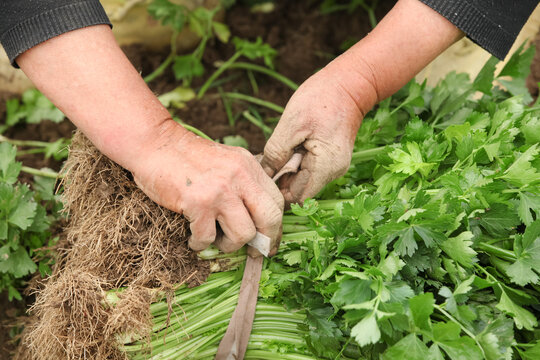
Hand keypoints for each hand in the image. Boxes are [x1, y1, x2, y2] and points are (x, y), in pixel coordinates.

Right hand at [132, 120, 283, 254]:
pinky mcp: (198, 203)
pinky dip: (199, 244)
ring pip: (243, 234)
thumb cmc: (188, 157)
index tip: (269, 241)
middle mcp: (239, 176)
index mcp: (249, 166)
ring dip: (229, 245)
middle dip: (264, 242)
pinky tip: (193, 238)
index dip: (276, 227)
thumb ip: (244, 183)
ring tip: (215, 239)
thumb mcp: (227, 161)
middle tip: (254, 253)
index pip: (277, 201)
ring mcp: (220, 190)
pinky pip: (208, 238)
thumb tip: (258, 221)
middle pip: (269, 218)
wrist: (155, 143)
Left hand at [261, 65, 364, 204]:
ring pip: (304, 181)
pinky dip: (297, 162)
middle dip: (283, 178)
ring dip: (289, 169)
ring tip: (284, 147)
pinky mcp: (331, 159)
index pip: (298, 198)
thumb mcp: (291, 124)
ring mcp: (334, 167)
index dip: (279, 190)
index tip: (267, 172)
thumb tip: (264, 175)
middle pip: (300, 191)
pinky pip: (310, 170)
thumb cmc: (321, 99)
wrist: (349, 84)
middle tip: (272, 156)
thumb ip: (276, 153)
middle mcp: (334, 172)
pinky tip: (293, 145)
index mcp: (326, 167)